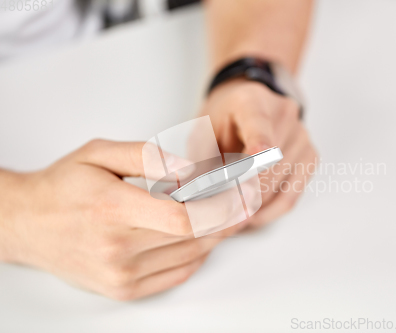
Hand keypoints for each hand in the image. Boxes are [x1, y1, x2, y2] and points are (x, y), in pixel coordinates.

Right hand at [0, 139, 248, 299]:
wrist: (28, 224)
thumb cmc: (63, 187)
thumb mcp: (100, 153)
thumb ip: (148, 156)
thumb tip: (189, 169)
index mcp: (112, 210)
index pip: (185, 218)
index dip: (221, 207)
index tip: (242, 194)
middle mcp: (118, 249)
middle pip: (195, 239)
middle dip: (227, 218)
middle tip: (241, 200)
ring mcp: (122, 275)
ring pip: (192, 256)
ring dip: (215, 234)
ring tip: (220, 211)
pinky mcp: (124, 289)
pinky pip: (178, 274)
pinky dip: (196, 253)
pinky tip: (196, 234)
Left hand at [200, 79, 317, 227]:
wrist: (246, 102)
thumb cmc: (222, 118)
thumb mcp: (202, 132)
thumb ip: (201, 161)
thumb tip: (199, 198)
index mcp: (252, 102)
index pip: (258, 125)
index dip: (258, 146)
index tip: (256, 160)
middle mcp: (284, 115)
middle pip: (268, 167)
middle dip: (242, 197)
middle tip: (218, 219)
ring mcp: (301, 137)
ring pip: (278, 187)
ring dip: (253, 209)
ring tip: (228, 223)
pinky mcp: (309, 157)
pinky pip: (291, 196)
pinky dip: (269, 212)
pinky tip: (250, 219)